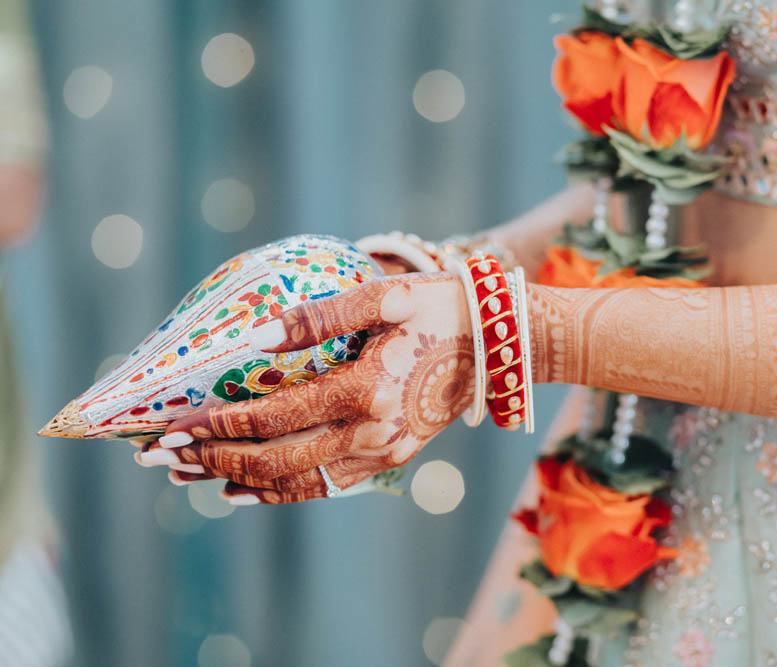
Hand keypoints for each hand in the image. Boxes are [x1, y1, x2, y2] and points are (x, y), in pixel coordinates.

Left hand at [136, 273, 475, 503]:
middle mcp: (372, 433)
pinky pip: (325, 486)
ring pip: (295, 482)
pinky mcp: (392, 459)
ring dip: (237, 480)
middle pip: (273, 460)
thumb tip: (254, 340)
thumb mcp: (385, 297)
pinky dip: (280, 493)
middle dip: (210, 458)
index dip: (215, 423)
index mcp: (366, 390)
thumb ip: (319, 317)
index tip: (171, 424)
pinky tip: (247, 491)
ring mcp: (384, 453)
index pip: (271, 417)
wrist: (502, 345)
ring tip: (189, 477)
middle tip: (159, 457)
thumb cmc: (443, 308)